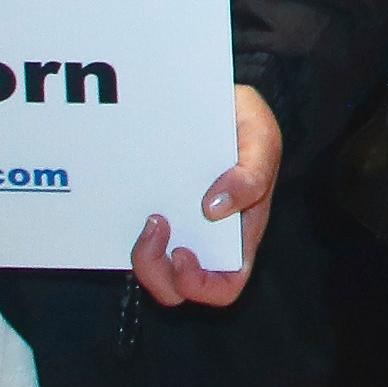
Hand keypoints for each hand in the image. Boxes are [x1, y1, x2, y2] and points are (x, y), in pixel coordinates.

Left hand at [135, 87, 279, 307]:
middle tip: (154, 227)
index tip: (183, 252)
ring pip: (153, 270)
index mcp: (241, 232)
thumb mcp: (261, 139)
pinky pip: (134, 239)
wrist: (212, 98)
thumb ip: (253, 173)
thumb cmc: (245, 123)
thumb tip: (215, 209)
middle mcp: (206, 239)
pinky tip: (130, 202)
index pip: (225, 285)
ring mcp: (177, 227)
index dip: (201, 284)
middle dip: (157, 271)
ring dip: (142, 255)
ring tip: (148, 217)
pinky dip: (126, 231)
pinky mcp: (151, 211)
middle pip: (178, 287)